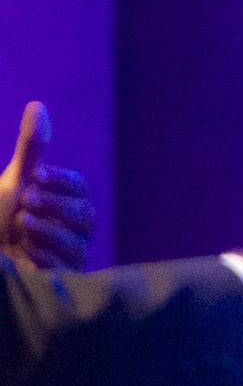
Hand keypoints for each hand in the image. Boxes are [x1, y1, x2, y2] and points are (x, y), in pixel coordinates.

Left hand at [0, 103, 93, 269]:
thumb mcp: (15, 181)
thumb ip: (30, 147)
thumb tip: (37, 105)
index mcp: (64, 201)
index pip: (79, 187)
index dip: (61, 180)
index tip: (36, 175)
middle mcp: (72, 228)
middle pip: (85, 214)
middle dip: (55, 206)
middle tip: (26, 201)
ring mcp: (69, 255)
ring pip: (76, 242)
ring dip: (47, 232)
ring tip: (21, 227)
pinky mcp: (62, 279)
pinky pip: (66, 268)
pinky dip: (44, 256)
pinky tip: (23, 252)